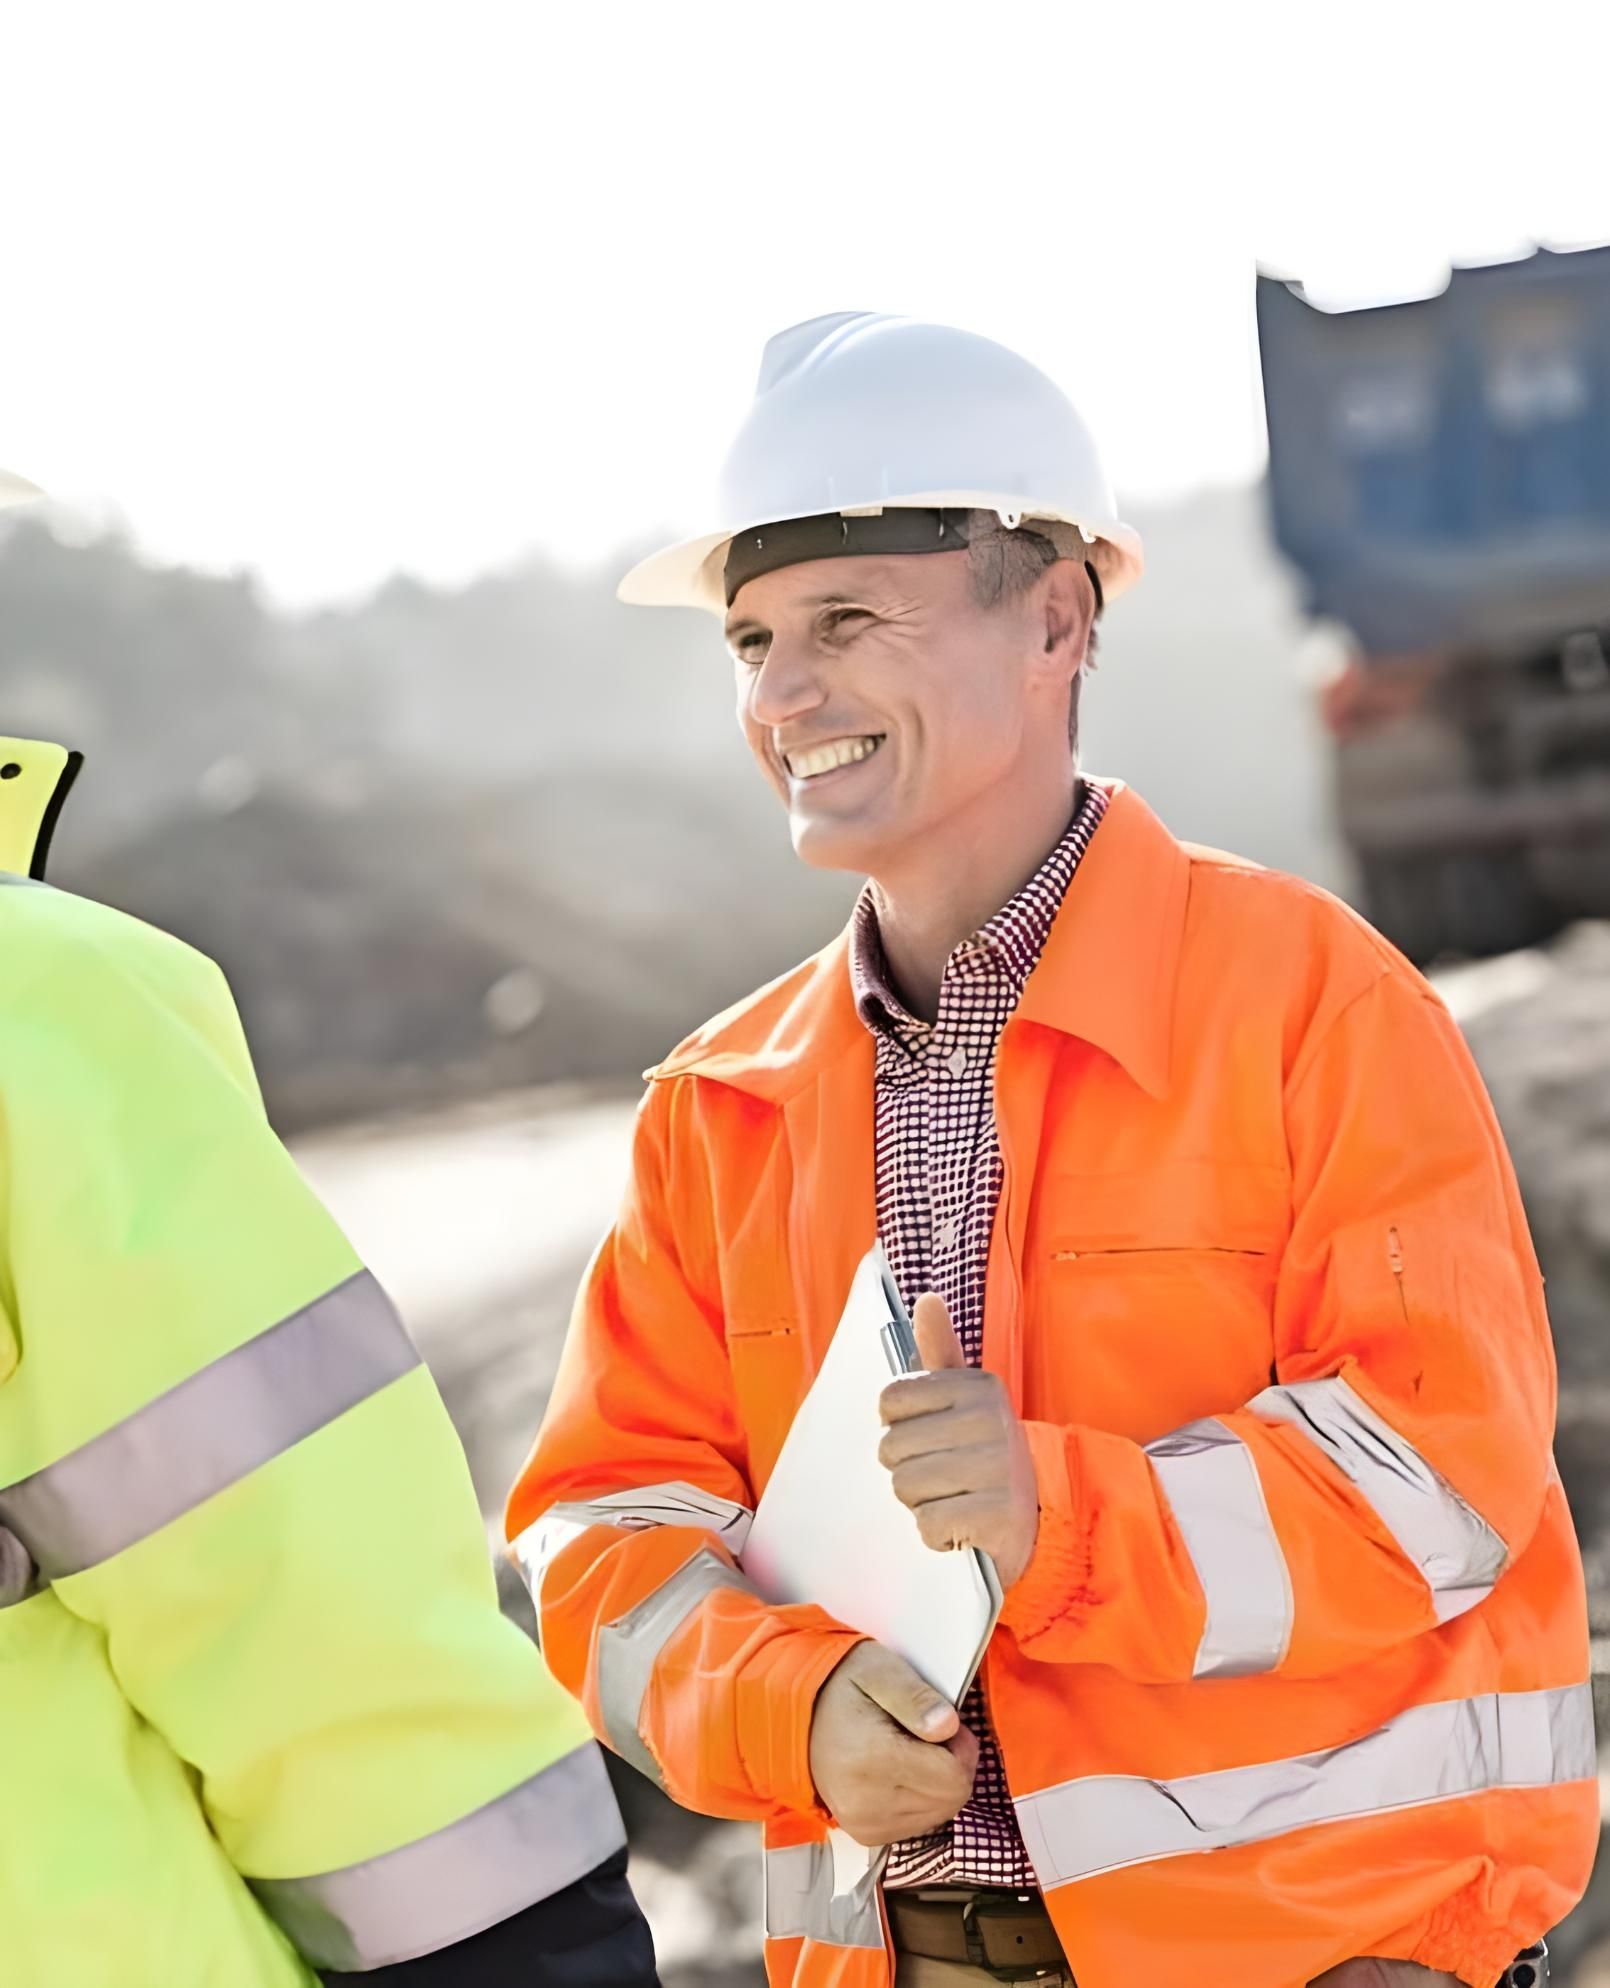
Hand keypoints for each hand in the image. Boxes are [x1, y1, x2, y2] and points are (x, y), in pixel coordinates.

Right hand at [807, 1640, 979, 1846]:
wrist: (797, 1716)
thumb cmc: (840, 1686)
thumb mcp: (879, 1670)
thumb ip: (916, 1696)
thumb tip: (948, 1725)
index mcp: (871, 1759)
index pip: (953, 1778)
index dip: (962, 1746)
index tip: (944, 1722)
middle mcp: (866, 1802)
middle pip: (950, 1800)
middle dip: (951, 1765)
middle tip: (926, 1733)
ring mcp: (864, 1824)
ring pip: (939, 1814)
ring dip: (936, 1783)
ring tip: (908, 1750)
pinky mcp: (866, 1834)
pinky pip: (919, 1824)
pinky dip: (920, 1799)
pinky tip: (899, 1773)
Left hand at [877, 1293, 1039, 1589]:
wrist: (1031, 1517)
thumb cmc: (982, 1453)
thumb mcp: (963, 1400)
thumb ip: (939, 1352)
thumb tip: (927, 1300)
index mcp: (978, 1387)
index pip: (890, 1400)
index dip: (898, 1426)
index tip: (929, 1435)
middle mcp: (991, 1421)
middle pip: (891, 1448)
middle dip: (908, 1469)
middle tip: (944, 1474)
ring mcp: (998, 1468)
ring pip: (904, 1486)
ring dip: (921, 1502)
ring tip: (953, 1497)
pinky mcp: (998, 1516)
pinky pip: (927, 1523)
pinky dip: (936, 1532)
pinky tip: (961, 1525)